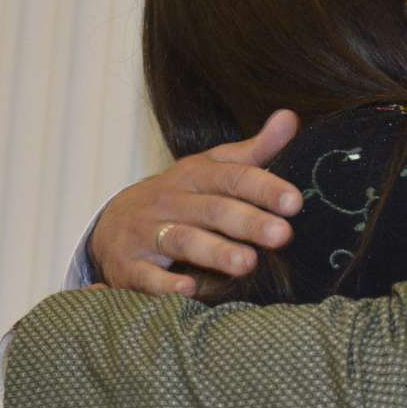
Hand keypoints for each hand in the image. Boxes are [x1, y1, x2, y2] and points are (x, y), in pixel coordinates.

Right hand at [89, 110, 303, 295]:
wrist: (112, 224)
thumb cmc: (177, 197)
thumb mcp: (210, 169)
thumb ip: (253, 151)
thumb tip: (290, 118)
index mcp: (194, 176)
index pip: (232, 177)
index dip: (263, 188)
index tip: (294, 201)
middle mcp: (170, 201)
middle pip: (212, 209)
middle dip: (248, 222)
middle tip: (282, 235)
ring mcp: (147, 232)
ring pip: (183, 240)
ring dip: (215, 252)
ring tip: (246, 264)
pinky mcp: (129, 265)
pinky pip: (147, 274)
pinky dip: (165, 283)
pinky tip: (188, 289)